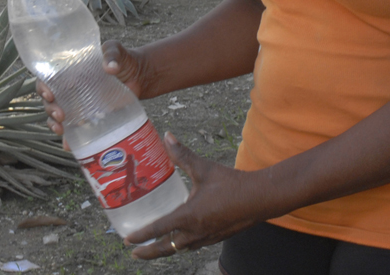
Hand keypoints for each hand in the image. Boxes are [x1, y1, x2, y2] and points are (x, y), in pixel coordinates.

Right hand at [36, 40, 147, 148]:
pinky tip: (69, 145)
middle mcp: (69, 88)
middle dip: (50, 108)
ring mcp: (78, 104)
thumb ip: (112, 55)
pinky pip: (73, 129)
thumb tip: (110, 67)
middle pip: (49, 99)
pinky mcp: (89, 117)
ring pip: (56, 115)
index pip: (48, 78)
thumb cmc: (123, 59)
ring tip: (61, 129)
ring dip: (54, 124)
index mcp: (70, 71)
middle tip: (60, 114)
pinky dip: (69, 138)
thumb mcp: (116, 51)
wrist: (139, 77)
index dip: (43, 86)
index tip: (49, 94)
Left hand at [125, 133, 264, 259]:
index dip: (141, 235)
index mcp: (189, 216)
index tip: (128, 240)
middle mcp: (196, 231)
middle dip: (149, 252)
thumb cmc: (232, 184)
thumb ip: (183, 155)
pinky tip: (183, 240)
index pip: (159, 229)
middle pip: (166, 248)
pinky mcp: (217, 237)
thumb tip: (167, 137)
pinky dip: (183, 246)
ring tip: (155, 248)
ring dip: (166, 250)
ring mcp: (207, 237)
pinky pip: (194, 246)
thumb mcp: (204, 168)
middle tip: (135, 253)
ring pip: (181, 249)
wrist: (261, 198)